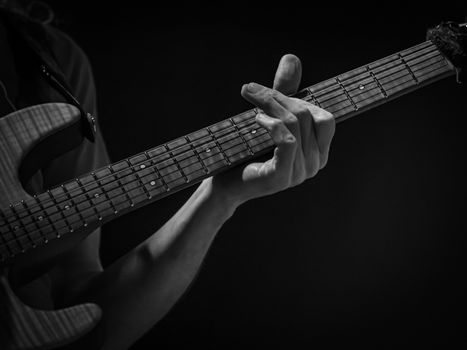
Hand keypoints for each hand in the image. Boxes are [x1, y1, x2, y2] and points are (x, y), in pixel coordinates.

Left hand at [209, 54, 334, 207]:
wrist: (225, 182)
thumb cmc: (248, 150)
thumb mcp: (269, 116)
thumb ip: (284, 90)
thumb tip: (291, 57)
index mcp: (318, 153)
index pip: (326, 119)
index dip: (301, 100)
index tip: (271, 93)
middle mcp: (314, 165)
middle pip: (308, 115)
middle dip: (279, 97)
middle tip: (250, 91)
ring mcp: (300, 173)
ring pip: (296, 123)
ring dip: (270, 105)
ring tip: (250, 102)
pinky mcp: (282, 177)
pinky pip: (287, 139)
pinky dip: (271, 123)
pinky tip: (256, 120)